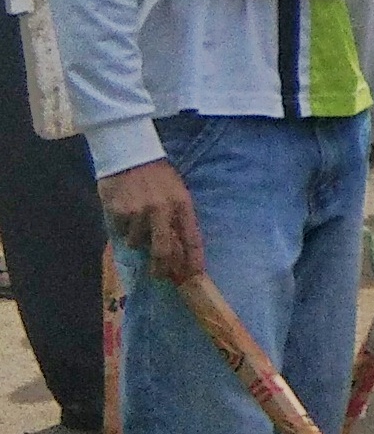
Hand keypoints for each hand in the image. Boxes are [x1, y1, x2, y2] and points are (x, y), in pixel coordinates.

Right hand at [100, 159, 204, 284]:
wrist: (130, 155)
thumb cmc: (157, 176)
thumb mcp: (177, 193)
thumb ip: (178, 218)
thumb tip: (179, 250)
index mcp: (183, 204)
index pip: (192, 239)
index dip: (194, 261)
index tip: (195, 278)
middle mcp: (163, 210)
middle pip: (164, 251)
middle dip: (163, 268)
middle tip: (160, 274)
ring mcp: (139, 213)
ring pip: (138, 243)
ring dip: (138, 238)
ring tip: (138, 219)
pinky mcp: (119, 213)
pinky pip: (122, 232)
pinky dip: (124, 228)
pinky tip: (125, 212)